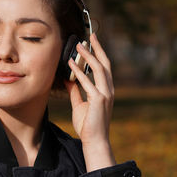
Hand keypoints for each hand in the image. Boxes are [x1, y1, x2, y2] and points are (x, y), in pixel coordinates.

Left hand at [65, 33, 115, 171]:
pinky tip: (71, 63)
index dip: (99, 54)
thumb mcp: (79, 105)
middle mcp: (108, 90)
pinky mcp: (99, 100)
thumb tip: (68, 79)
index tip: (93, 42)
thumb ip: (75, 91)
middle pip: (104, 64)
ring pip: (98, 69)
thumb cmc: (88, 124)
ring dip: (88, 56)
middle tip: (91, 35)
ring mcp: (105, 94)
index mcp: (106, 90)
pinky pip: (87, 82)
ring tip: (79, 46)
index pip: (104, 68)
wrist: (94, 140)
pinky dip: (79, 71)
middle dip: (98, 48)